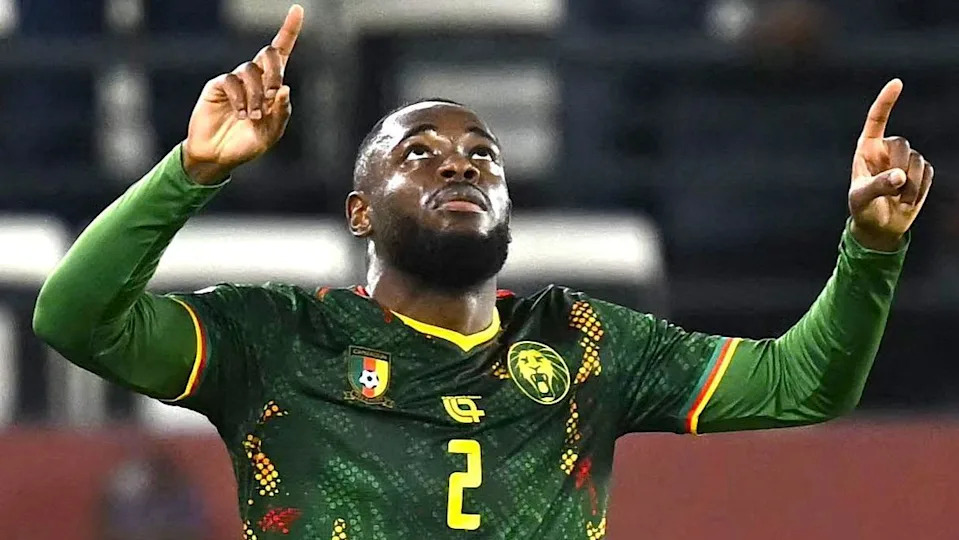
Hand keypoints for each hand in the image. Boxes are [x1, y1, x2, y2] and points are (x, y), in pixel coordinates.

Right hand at [182, 4, 304, 183]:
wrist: (219, 156)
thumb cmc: (246, 144)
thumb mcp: (270, 133)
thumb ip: (281, 113)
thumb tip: (284, 89)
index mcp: (271, 87)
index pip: (281, 53)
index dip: (289, 31)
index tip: (297, 10)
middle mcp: (254, 78)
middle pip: (268, 55)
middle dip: (275, 71)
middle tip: (274, 94)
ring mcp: (235, 80)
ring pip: (250, 71)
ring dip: (256, 95)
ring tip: (253, 117)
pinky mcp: (218, 86)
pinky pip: (232, 81)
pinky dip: (240, 98)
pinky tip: (241, 114)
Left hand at [848, 78, 933, 250]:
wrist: (880, 226)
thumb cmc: (863, 209)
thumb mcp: (861, 199)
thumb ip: (878, 186)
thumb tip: (900, 176)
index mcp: (866, 149)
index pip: (877, 120)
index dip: (886, 101)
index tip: (897, 83)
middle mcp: (886, 150)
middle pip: (902, 144)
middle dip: (899, 166)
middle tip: (891, 188)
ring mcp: (905, 159)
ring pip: (917, 160)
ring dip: (909, 184)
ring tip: (895, 200)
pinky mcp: (921, 171)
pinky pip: (928, 173)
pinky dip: (919, 189)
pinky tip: (906, 200)